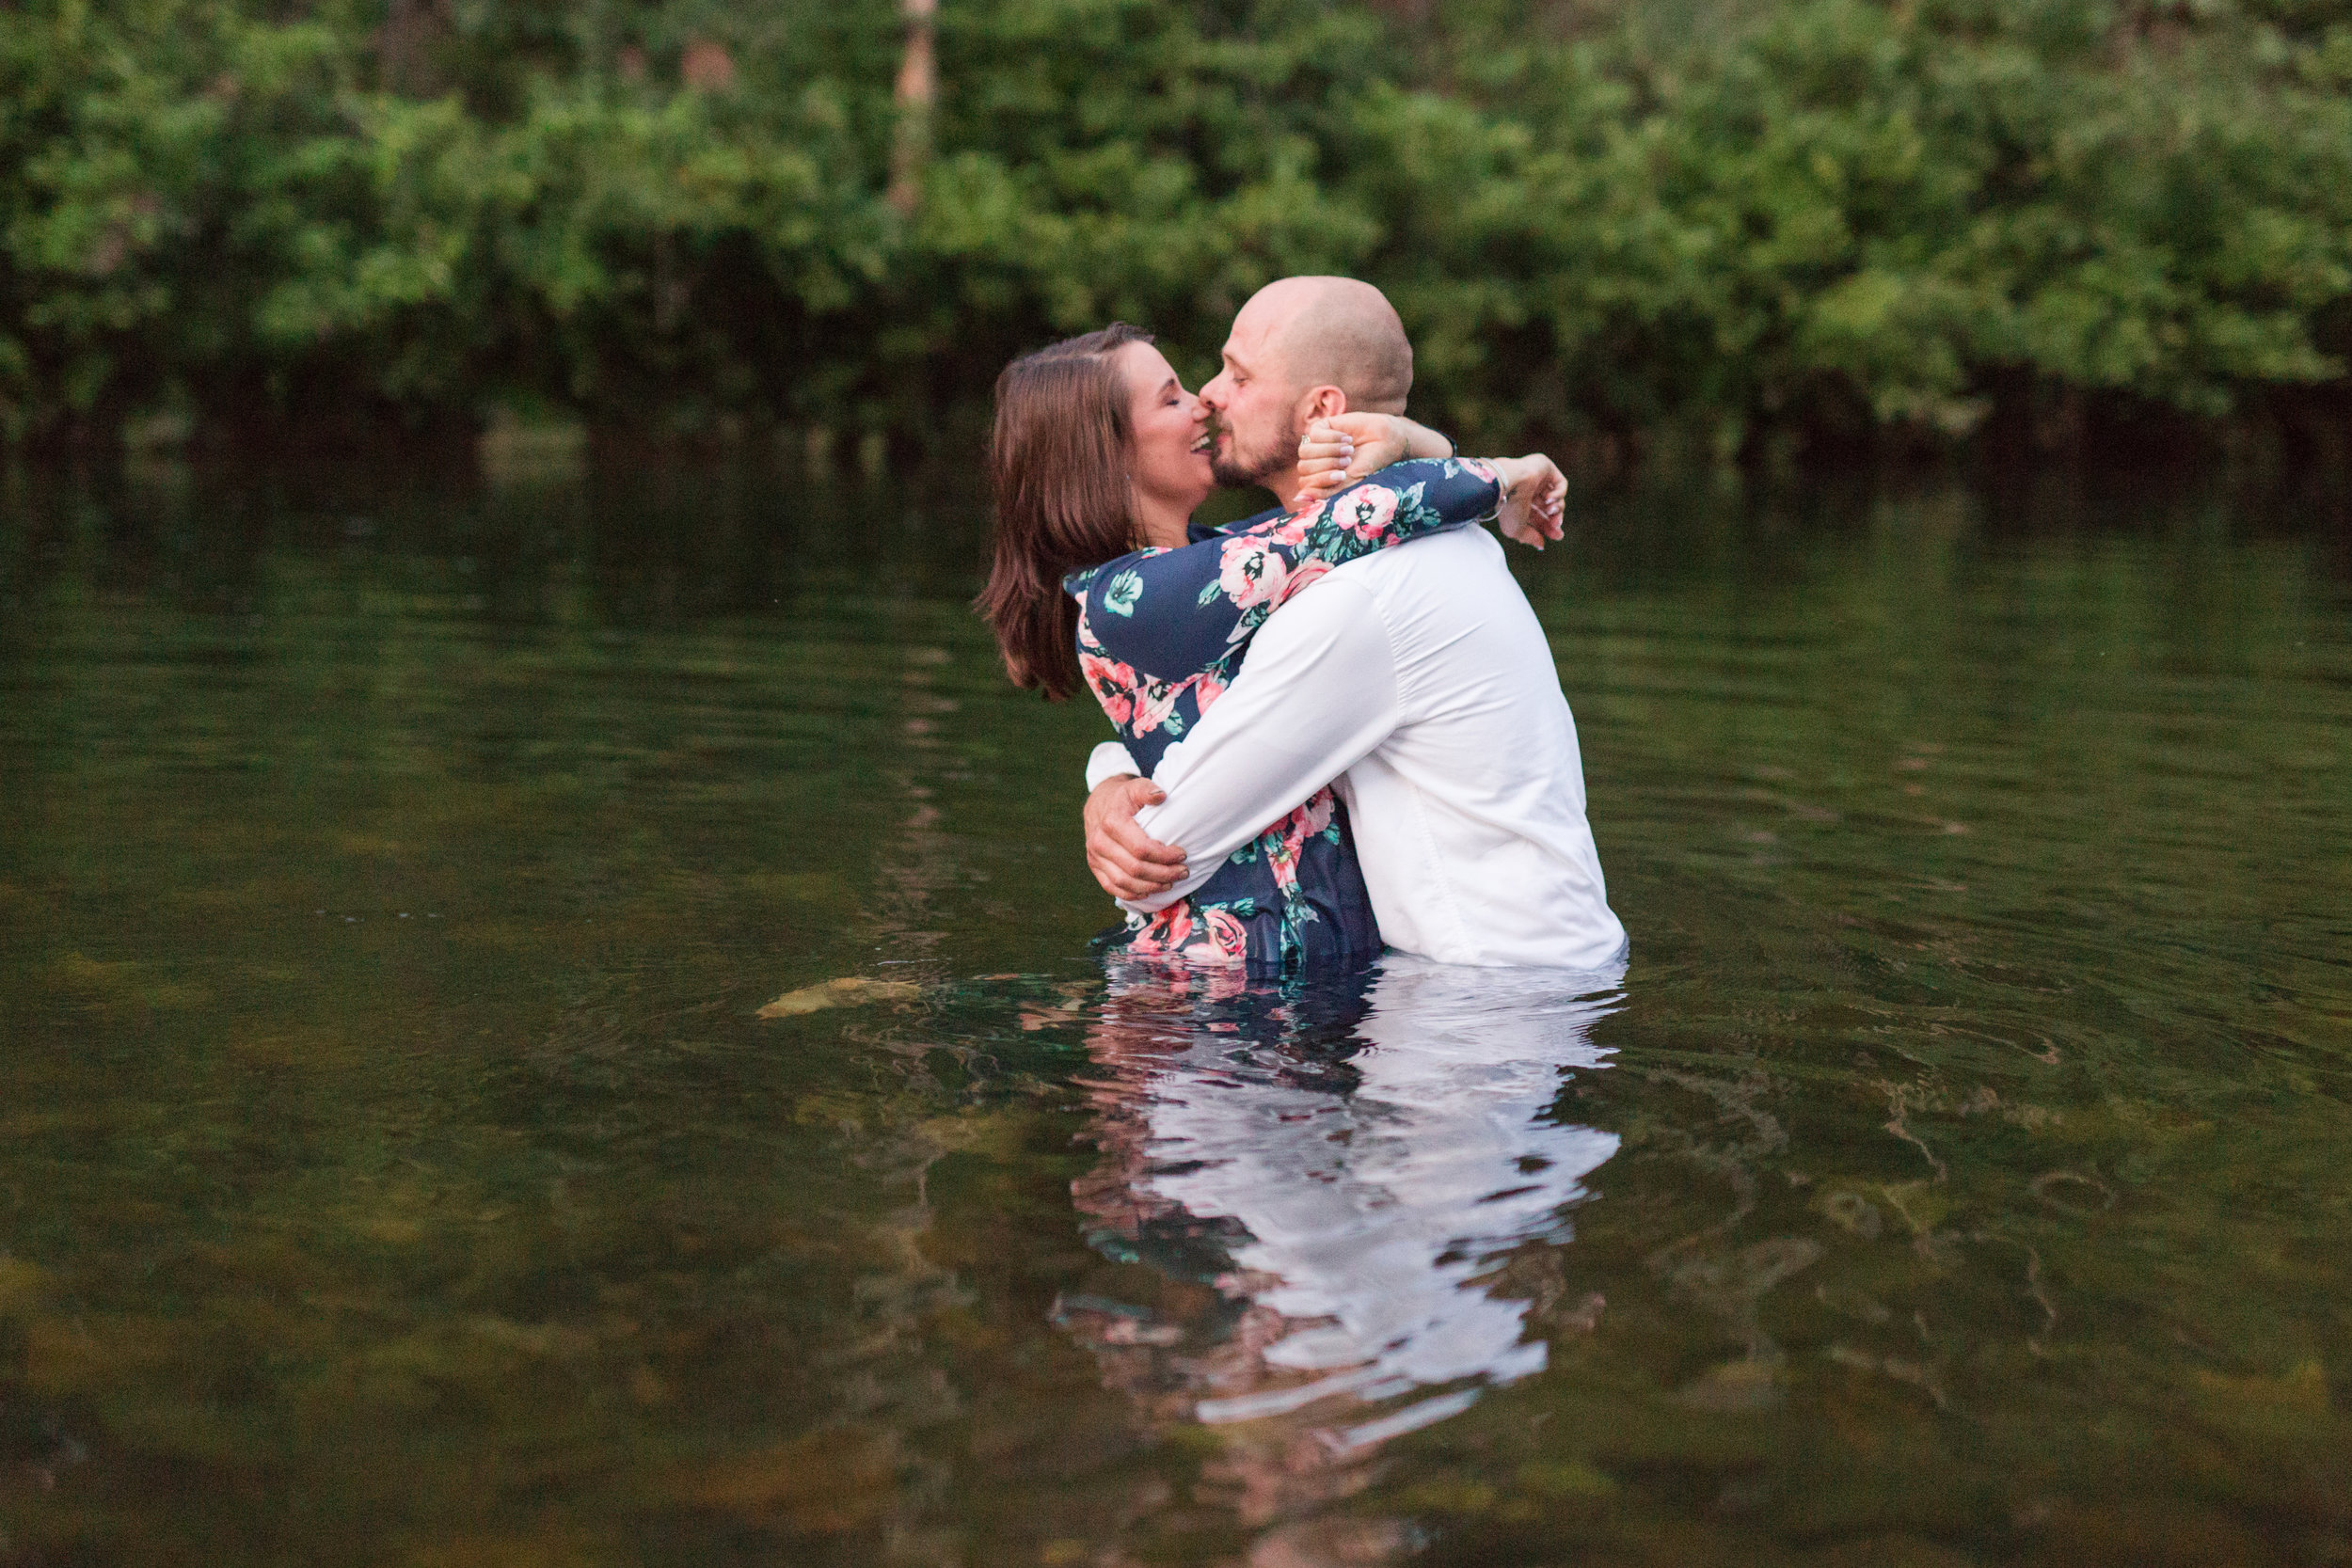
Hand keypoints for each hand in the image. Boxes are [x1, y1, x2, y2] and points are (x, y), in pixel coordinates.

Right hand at [1084, 774, 1187, 899]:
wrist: (1098, 802)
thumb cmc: (1123, 796)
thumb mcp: (1135, 787)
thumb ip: (1147, 790)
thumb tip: (1161, 795)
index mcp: (1112, 823)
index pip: (1141, 849)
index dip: (1164, 856)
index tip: (1182, 854)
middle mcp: (1100, 842)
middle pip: (1135, 869)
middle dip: (1163, 873)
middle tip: (1183, 871)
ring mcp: (1095, 857)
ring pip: (1124, 882)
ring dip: (1151, 887)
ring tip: (1170, 882)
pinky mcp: (1094, 866)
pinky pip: (1112, 888)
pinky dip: (1132, 894)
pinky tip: (1149, 892)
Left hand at [1292, 413, 1409, 509]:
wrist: (1385, 441)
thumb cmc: (1368, 463)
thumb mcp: (1348, 481)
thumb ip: (1324, 491)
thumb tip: (1298, 499)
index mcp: (1318, 478)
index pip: (1304, 483)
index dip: (1320, 480)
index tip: (1343, 476)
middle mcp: (1314, 461)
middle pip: (1303, 467)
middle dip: (1327, 465)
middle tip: (1348, 461)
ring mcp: (1315, 444)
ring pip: (1305, 451)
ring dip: (1330, 451)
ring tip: (1349, 450)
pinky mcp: (1321, 427)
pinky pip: (1314, 434)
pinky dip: (1332, 437)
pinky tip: (1347, 438)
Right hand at [1488, 454, 1566, 548]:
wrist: (1508, 483)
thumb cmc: (1509, 507)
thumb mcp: (1517, 529)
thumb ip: (1530, 538)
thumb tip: (1541, 545)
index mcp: (1518, 502)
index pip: (1538, 516)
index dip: (1548, 527)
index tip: (1557, 536)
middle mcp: (1528, 489)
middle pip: (1549, 508)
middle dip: (1555, 518)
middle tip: (1556, 526)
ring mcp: (1537, 477)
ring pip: (1556, 497)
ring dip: (1557, 508)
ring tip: (1549, 510)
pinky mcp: (1546, 467)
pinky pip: (1561, 483)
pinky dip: (1559, 494)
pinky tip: (1549, 499)